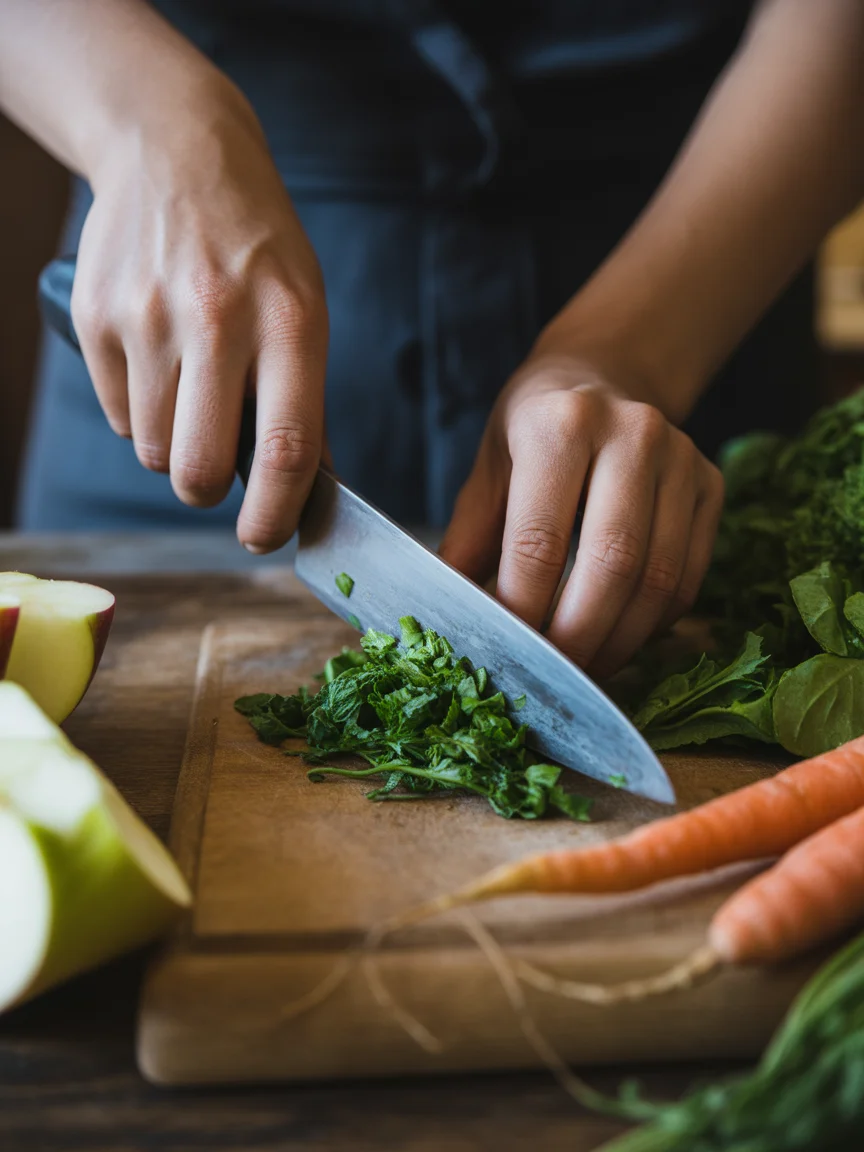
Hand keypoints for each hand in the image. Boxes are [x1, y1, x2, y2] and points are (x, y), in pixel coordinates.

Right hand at [71, 77, 327, 551]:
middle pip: (201, 468)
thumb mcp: (304, 304)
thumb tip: (306, 489)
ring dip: (176, 447)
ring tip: (191, 392)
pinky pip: (121, 417)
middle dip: (209, 493)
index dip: (276, 513)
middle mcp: (218, 320)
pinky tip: (159, 361)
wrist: (174, 150)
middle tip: (218, 476)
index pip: (286, 449)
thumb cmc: (255, 244)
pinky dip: (143, 413)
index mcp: (290, 321)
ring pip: (155, 451)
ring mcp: (149, 318)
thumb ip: (304, 397)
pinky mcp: (96, 318)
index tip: (267, 537)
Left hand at [440, 351, 723, 677]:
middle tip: (551, 677)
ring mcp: (682, 459)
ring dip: (620, 642)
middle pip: (612, 563)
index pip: (540, 541)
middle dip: (578, 636)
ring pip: (660, 580)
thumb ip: (469, 543)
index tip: (505, 651)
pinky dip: (654, 625)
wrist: (603, 373)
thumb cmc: (533, 429)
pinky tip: (620, 639)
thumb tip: (448, 620)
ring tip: (585, 669)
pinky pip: (689, 578)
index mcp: (560, 424)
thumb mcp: (487, 471)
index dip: (522, 609)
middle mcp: (632, 434)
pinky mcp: (711, 486)